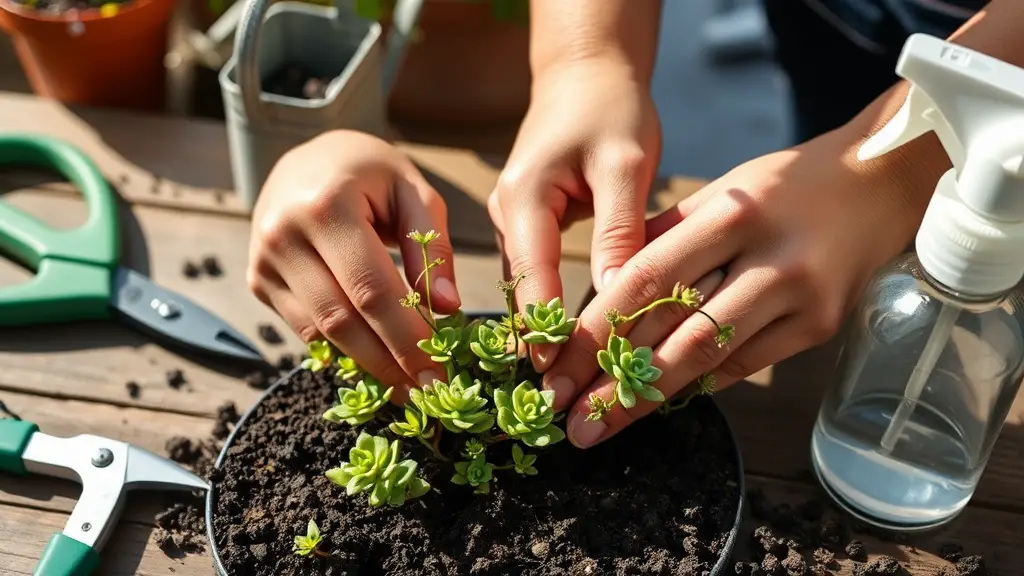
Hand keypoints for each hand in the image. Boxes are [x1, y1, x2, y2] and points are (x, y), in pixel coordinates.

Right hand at [247, 130, 458, 397]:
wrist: (307, 156)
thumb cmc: (369, 172)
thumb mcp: (412, 190)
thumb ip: (432, 246)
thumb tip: (447, 309)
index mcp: (326, 206)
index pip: (371, 289)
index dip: (406, 338)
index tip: (439, 372)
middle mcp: (284, 235)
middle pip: (342, 320)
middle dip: (388, 362)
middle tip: (426, 392)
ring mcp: (264, 261)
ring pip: (320, 332)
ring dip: (366, 365)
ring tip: (406, 385)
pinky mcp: (258, 280)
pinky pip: (303, 328)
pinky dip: (341, 349)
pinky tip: (374, 362)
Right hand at [488, 59, 660, 369]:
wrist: (586, 73)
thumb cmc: (609, 108)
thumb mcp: (625, 163)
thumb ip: (619, 229)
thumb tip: (616, 297)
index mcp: (523, 198)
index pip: (531, 277)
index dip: (544, 330)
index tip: (558, 378)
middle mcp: (507, 214)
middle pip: (521, 290)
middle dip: (542, 341)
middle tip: (563, 397)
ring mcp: (512, 220)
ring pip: (527, 286)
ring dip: (546, 329)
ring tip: (570, 381)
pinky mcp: (526, 224)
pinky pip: (535, 273)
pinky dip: (552, 304)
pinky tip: (572, 338)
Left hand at [544, 129, 934, 447]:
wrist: (878, 183)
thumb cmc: (784, 186)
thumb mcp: (719, 192)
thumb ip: (662, 238)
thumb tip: (601, 291)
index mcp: (730, 214)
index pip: (646, 279)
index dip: (595, 330)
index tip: (557, 368)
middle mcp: (766, 257)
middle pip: (674, 330)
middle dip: (613, 380)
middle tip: (568, 418)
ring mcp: (798, 297)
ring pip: (709, 357)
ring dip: (648, 398)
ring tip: (601, 427)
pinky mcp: (819, 327)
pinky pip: (745, 364)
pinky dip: (698, 385)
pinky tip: (657, 405)